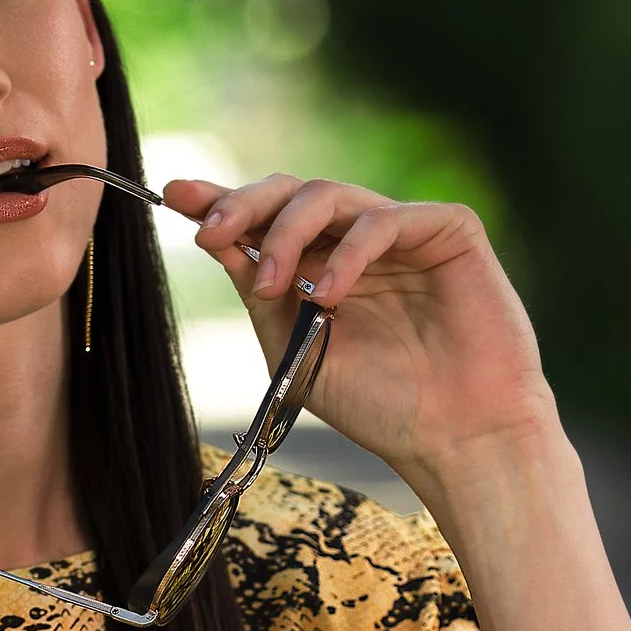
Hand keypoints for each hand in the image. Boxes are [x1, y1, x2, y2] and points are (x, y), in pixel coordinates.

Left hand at [162, 168, 560, 500]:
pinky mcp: (448, 230)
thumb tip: (214, 238)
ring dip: (287, 233)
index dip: (222, 201)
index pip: (265, 220)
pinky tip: (329, 295)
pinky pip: (384, 219)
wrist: (457, 437)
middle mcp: (357, 243)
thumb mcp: (297, 348)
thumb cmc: (382, 405)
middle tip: (212, 233)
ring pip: (330, 195)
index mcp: (320, 267)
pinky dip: (349, 252)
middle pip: (291, 192)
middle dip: (244, 205)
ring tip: (274, 286)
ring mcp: (403, 233)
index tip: (174, 195)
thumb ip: (260, 293)